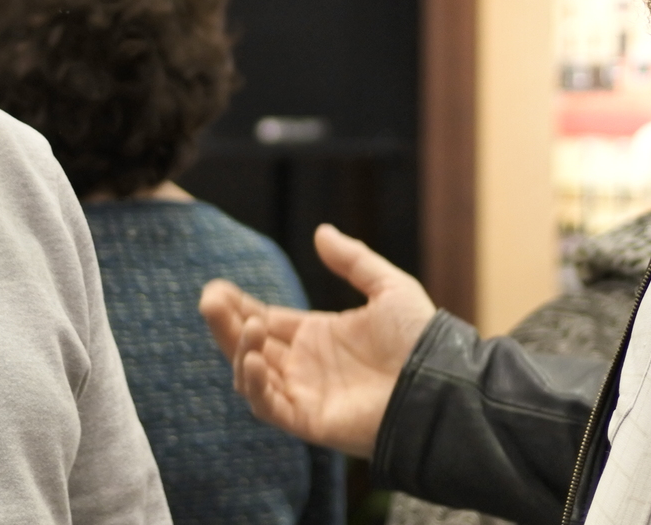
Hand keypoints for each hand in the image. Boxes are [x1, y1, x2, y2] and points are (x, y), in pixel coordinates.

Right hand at [200, 223, 436, 457]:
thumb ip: (353, 260)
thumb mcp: (388, 287)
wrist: (441, 383)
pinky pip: (268, 406)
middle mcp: (304, 365)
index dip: (238, 305)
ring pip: (250, 374)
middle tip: (209, 299)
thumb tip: (320, 231)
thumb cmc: (420, 339)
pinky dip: (253, 385)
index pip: (264, 319)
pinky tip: (251, 358)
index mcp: (318, 335)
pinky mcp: (308, 420)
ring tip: (245, 323)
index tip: (217, 288)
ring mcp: (304, 393)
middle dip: (225, 323)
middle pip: (248, 344)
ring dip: (238, 349)